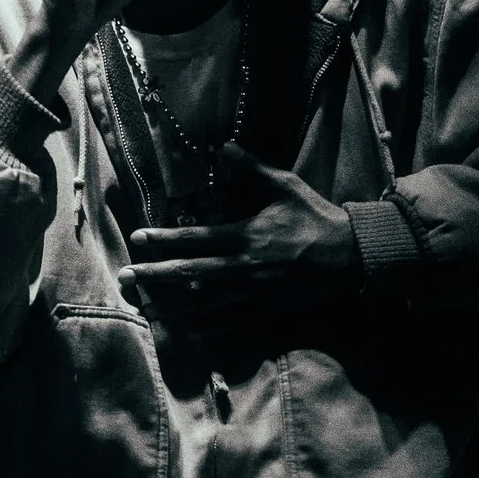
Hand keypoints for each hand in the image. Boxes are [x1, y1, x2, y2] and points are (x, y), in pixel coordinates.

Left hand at [117, 143, 359, 306]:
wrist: (352, 255)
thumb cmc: (316, 217)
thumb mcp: (286, 187)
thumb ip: (252, 169)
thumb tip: (224, 146)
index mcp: (245, 236)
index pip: (194, 238)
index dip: (163, 239)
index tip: (137, 238)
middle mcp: (243, 267)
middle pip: (189, 273)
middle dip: (154, 275)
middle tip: (125, 276)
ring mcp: (254, 292)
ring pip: (205, 302)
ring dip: (173, 306)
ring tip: (146, 308)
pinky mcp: (267, 309)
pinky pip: (232, 321)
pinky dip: (208, 327)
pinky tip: (187, 332)